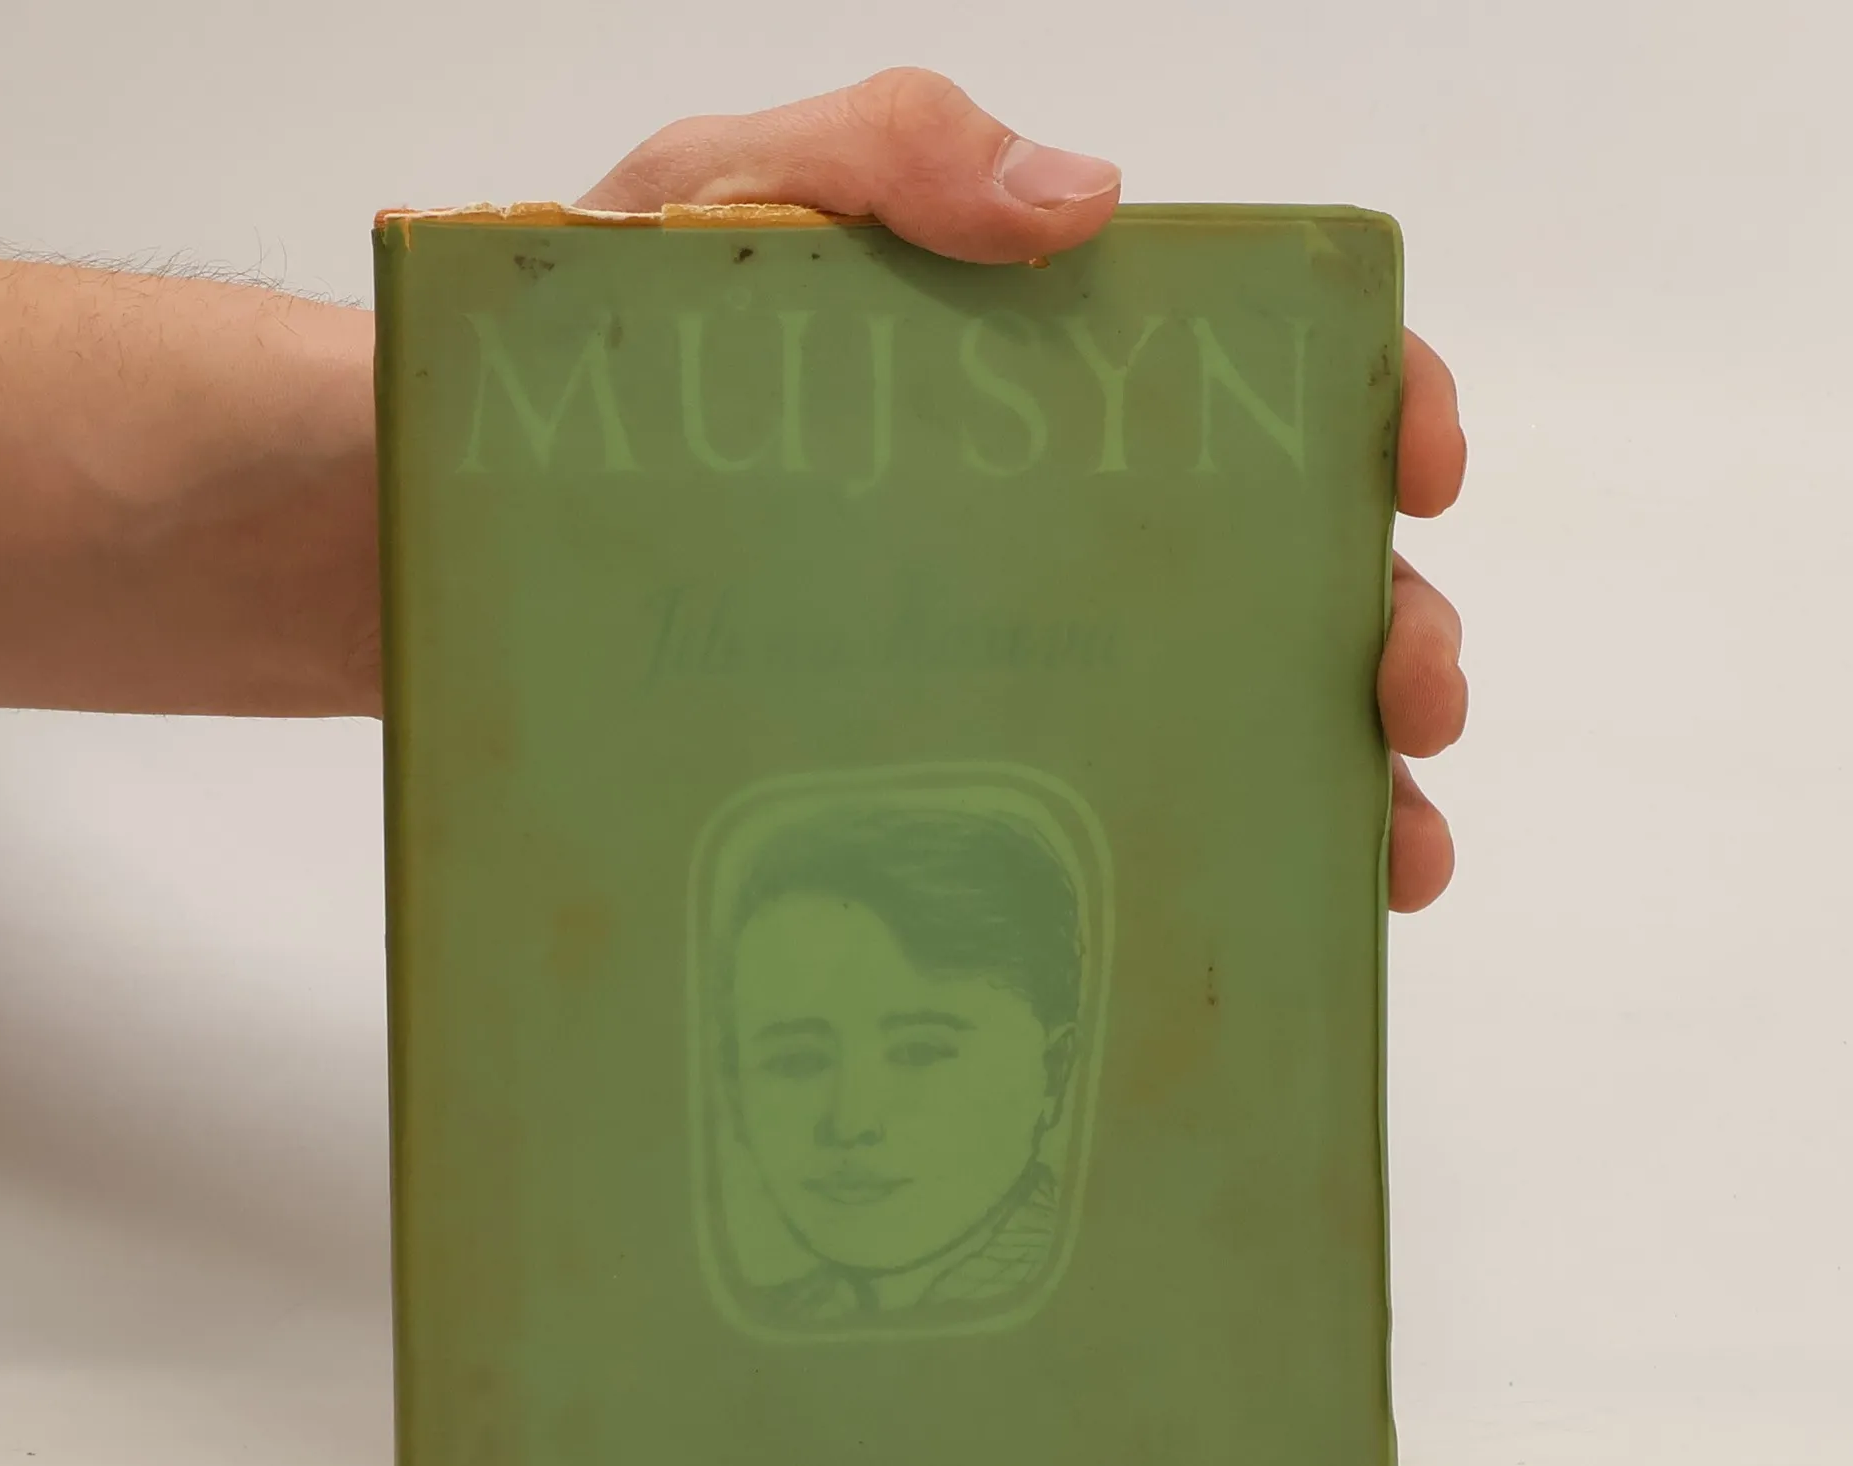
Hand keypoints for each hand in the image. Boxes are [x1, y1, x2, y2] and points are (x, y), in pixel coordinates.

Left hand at [586, 69, 1467, 911]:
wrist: (440, 520)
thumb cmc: (586, 350)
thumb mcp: (721, 202)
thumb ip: (883, 157)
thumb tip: (1089, 201)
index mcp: (1036, 369)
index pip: (1255, 368)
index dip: (1370, 408)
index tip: (1420, 474)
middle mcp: (1045, 520)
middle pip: (1270, 566)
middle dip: (1380, 626)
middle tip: (1406, 695)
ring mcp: (995, 648)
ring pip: (1215, 709)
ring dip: (1329, 773)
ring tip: (1384, 848)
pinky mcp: (932, 762)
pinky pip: (1091, 811)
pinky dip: (1199, 855)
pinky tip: (1256, 911)